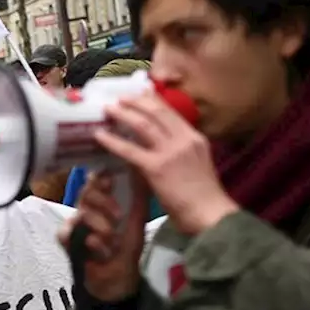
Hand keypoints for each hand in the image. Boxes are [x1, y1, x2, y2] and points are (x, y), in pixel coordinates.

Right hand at [59, 172, 147, 301]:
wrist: (117, 278)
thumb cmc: (127, 247)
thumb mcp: (137, 219)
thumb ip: (138, 196)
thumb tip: (139, 171)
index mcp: (102, 202)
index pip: (95, 181)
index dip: (100, 178)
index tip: (109, 180)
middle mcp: (86, 210)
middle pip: (85, 193)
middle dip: (103, 202)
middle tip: (118, 216)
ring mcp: (75, 225)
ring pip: (81, 212)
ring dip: (99, 226)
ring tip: (111, 240)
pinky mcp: (67, 241)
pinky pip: (67, 232)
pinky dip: (87, 240)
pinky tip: (96, 247)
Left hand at [95, 94, 239, 235]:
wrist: (210, 215)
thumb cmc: (203, 197)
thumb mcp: (196, 165)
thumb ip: (180, 152)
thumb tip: (160, 145)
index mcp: (195, 139)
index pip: (172, 113)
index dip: (154, 102)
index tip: (141, 93)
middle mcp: (184, 140)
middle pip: (157, 113)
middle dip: (136, 102)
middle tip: (120, 98)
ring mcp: (171, 152)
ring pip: (143, 125)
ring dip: (123, 114)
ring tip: (108, 109)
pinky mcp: (156, 168)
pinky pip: (130, 150)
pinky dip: (113, 141)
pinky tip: (100, 135)